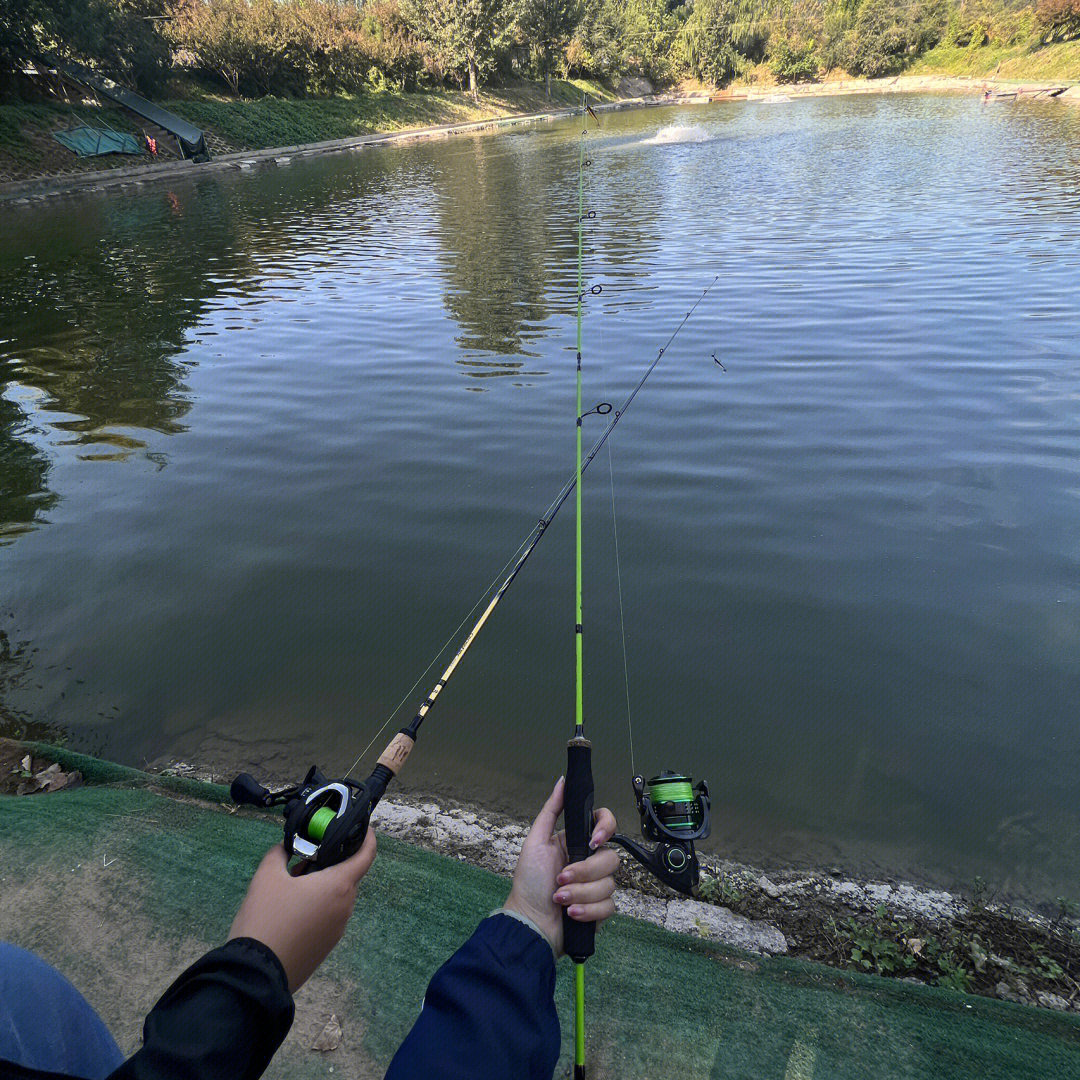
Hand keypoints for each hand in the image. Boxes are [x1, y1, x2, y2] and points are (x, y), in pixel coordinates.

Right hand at [228, 830, 376, 992]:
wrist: (255, 974)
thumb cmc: (266, 918)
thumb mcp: (267, 876)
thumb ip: (279, 853)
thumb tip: (286, 847)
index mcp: (339, 886)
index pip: (367, 855)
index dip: (368, 837)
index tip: (361, 827)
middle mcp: (345, 908)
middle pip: (348, 877)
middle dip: (331, 863)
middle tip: (305, 857)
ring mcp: (337, 931)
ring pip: (336, 898)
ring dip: (322, 886)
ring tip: (291, 884)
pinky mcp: (325, 948)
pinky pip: (328, 918)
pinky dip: (317, 907)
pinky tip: (290, 910)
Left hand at [503, 777, 618, 956]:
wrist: (529, 923)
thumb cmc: (529, 883)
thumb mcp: (535, 842)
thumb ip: (551, 810)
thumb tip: (562, 782)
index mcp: (577, 842)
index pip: (605, 824)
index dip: (606, 828)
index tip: (593, 841)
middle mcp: (590, 862)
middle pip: (610, 857)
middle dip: (583, 872)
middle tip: (561, 879)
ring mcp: (597, 886)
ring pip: (609, 883)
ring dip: (580, 894)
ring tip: (560, 900)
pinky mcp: (601, 910)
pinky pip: (609, 906)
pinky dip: (587, 911)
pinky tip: (571, 914)